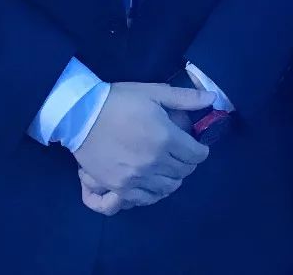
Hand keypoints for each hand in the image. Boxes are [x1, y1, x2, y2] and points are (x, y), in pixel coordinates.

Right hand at [72, 82, 212, 214]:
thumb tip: (212, 100)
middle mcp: (154, 162)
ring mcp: (136, 178)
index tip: (198, 146)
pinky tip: (155, 183)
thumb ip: (184, 98)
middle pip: (184, 172)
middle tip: (184, 154)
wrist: (81, 117)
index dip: (201, 151)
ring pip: (168, 188)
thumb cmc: (119, 101)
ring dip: (174, 179)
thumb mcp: (154, 92)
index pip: (196, 155)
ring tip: (170, 168)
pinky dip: (155, 193)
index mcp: (166, 138)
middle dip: (189, 163)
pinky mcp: (119, 188)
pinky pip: (146, 199)